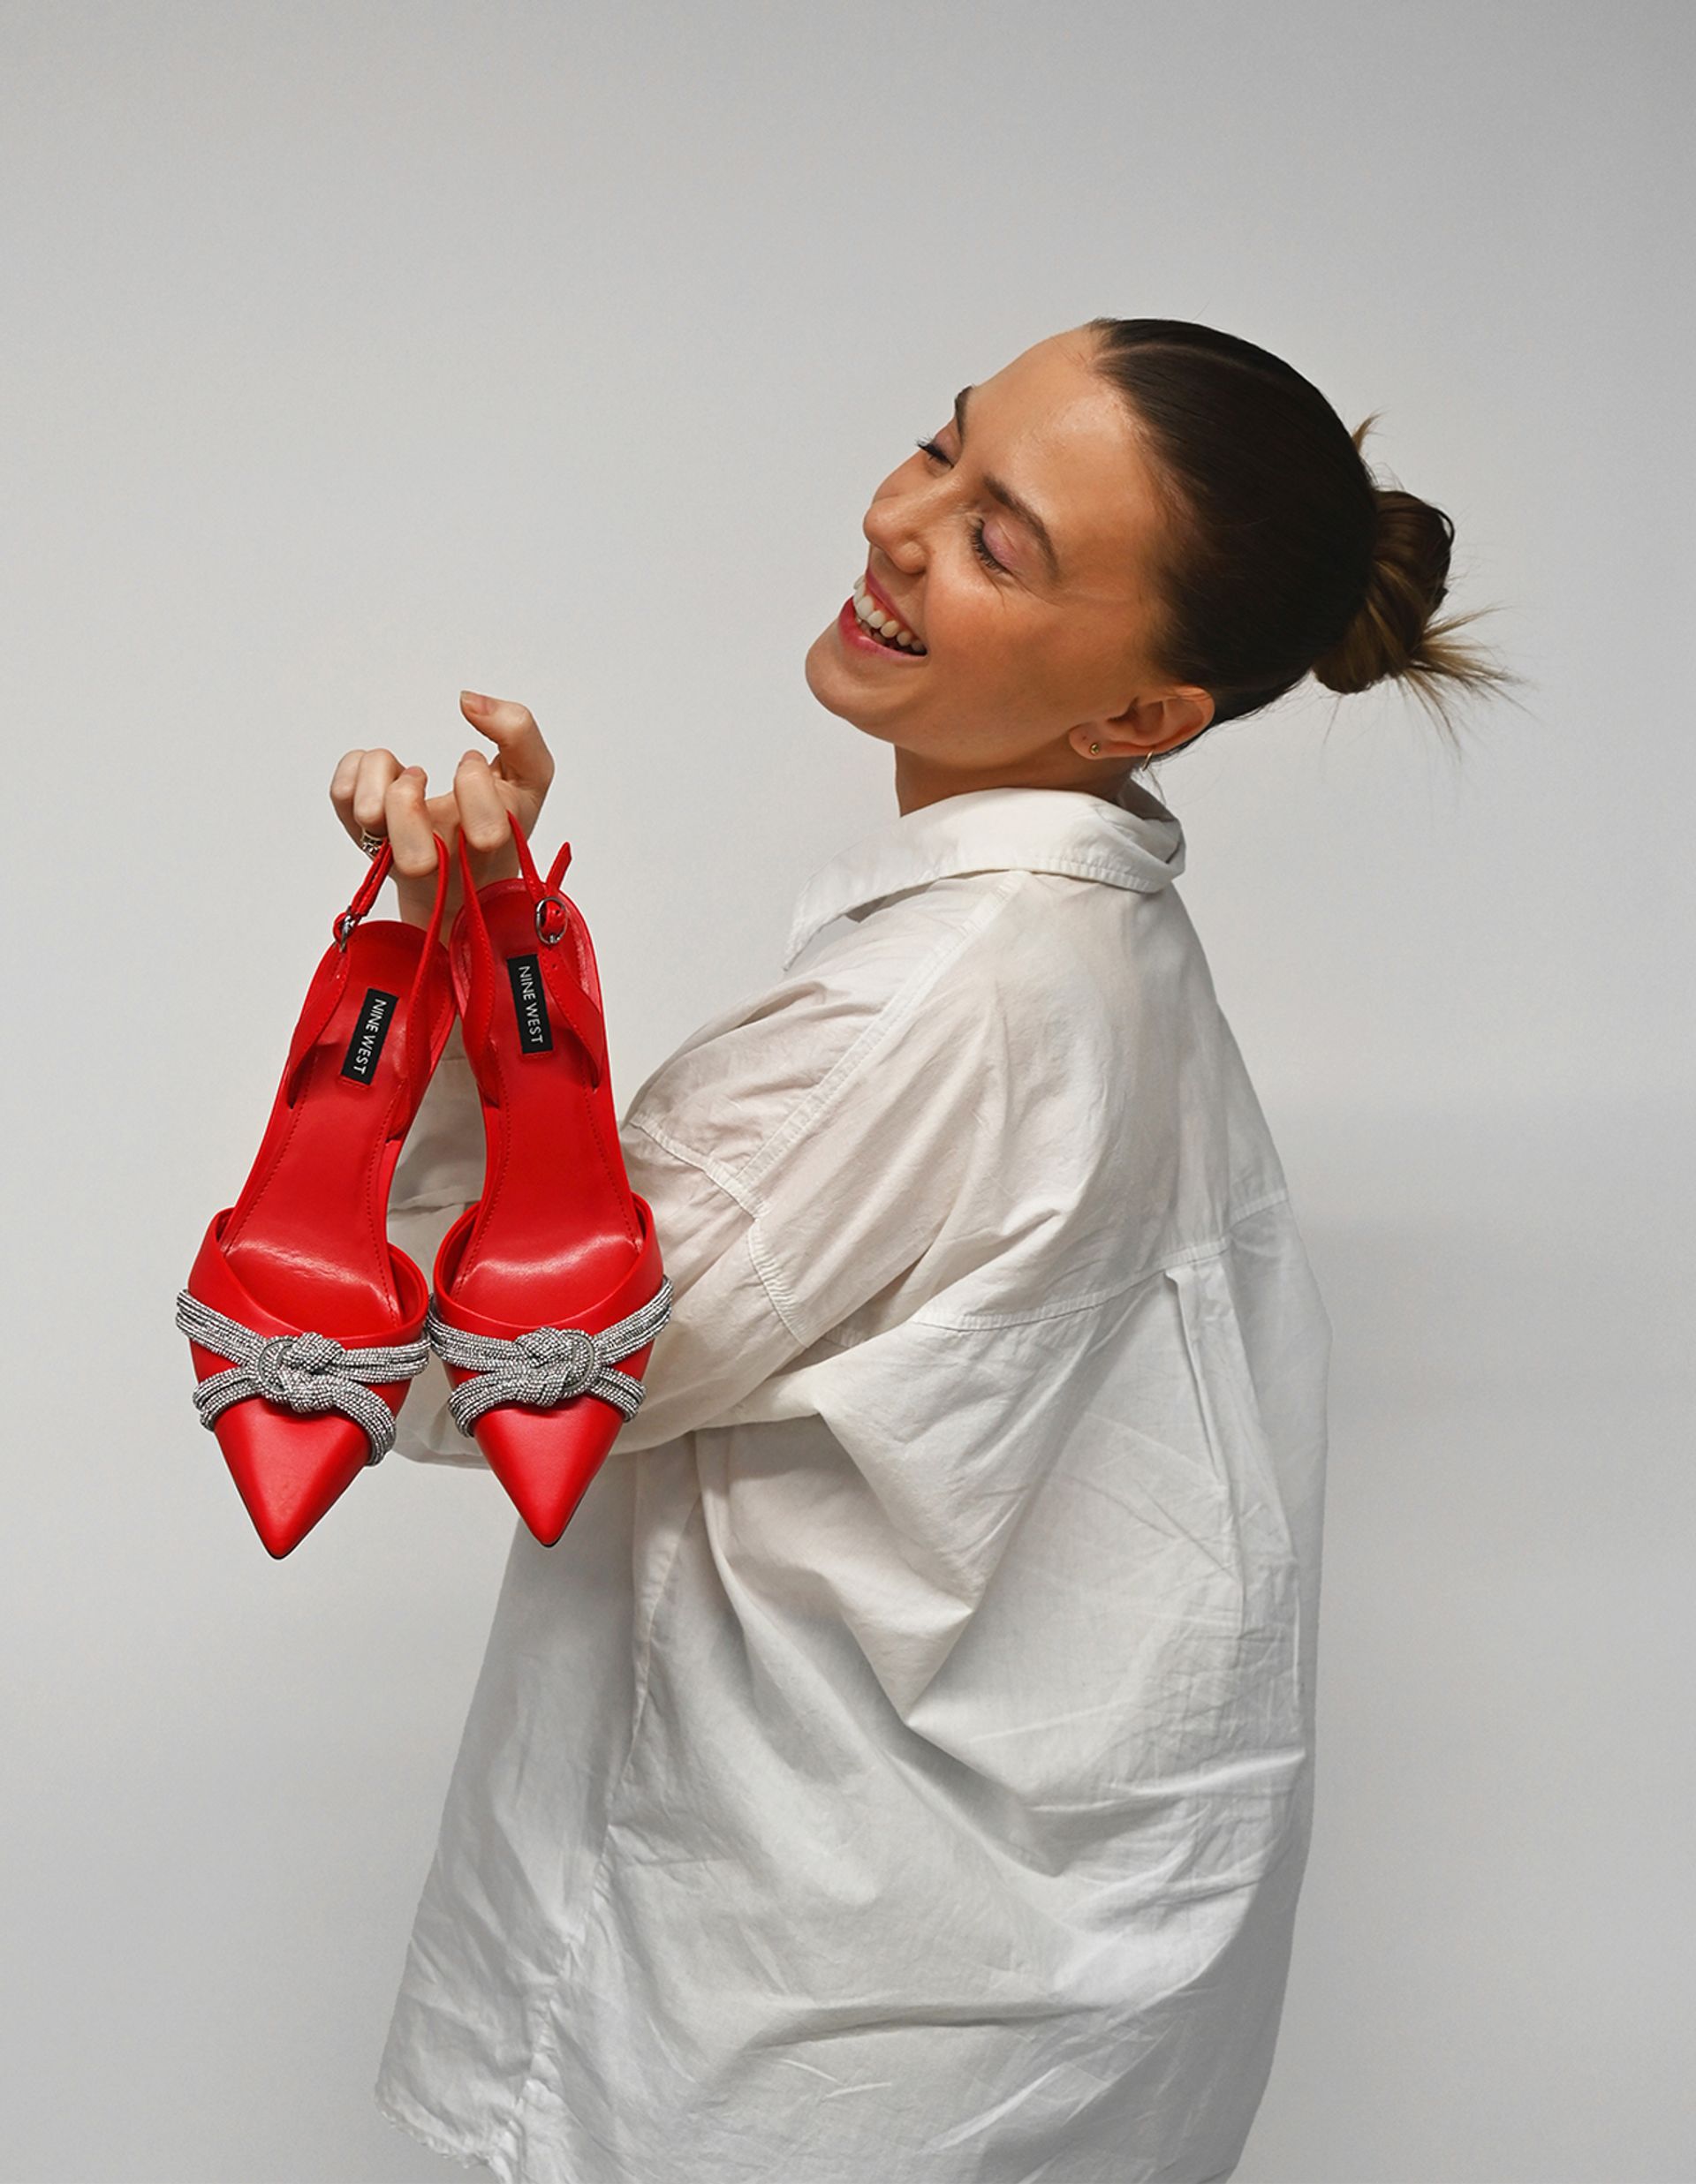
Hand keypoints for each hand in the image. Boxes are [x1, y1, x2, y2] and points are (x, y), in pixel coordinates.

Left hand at [329, 692, 556, 928]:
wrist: (462, 875)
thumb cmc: (497, 818)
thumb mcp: (529, 777)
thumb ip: (518, 731)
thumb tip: (469, 701)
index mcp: (491, 850)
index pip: (487, 831)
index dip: (475, 782)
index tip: (471, 762)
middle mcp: (442, 866)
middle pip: (415, 858)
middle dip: (409, 801)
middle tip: (419, 778)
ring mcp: (396, 855)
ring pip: (369, 819)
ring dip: (380, 778)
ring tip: (404, 774)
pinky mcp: (363, 837)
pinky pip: (342, 798)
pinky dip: (355, 767)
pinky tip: (383, 774)